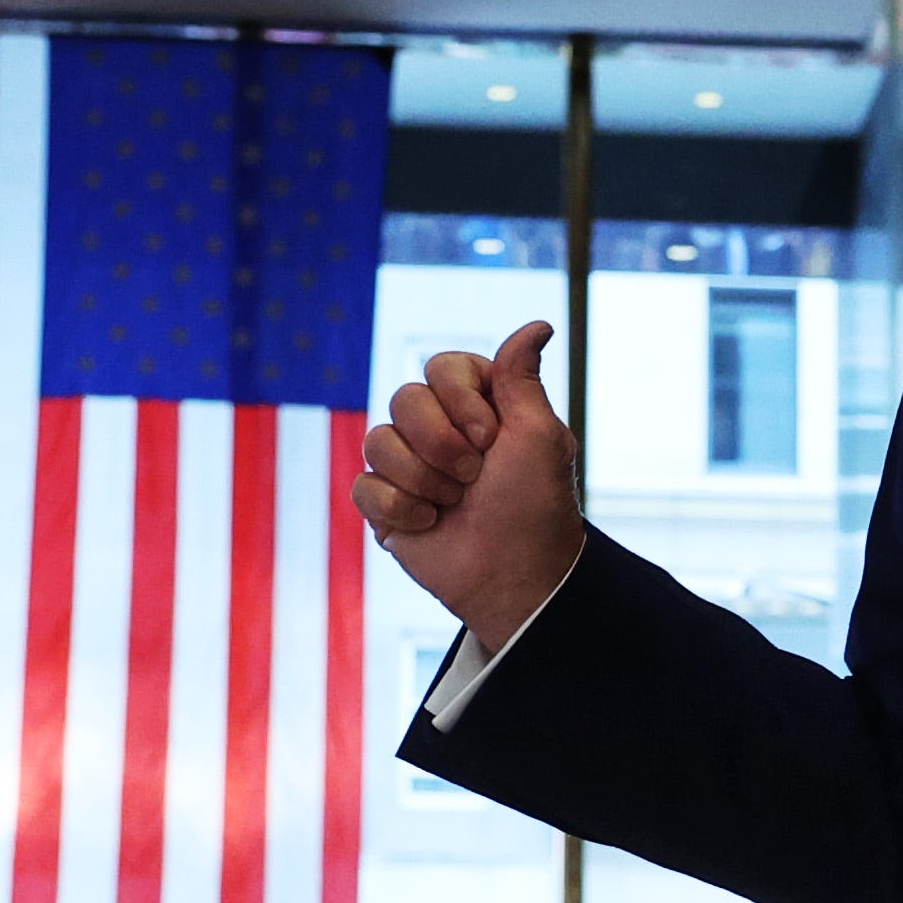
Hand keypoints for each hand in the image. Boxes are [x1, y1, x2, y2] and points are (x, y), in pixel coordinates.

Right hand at [356, 321, 585, 653]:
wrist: (514, 577)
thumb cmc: (535, 506)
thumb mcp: (540, 436)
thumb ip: (522, 378)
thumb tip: (539, 324)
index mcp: (476, 403)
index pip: (442, 366)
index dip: (461, 402)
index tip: (491, 441)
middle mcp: (437, 426)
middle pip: (404, 398)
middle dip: (440, 443)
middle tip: (473, 477)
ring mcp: (407, 465)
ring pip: (377, 440)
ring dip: (422, 479)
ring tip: (453, 504)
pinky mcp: (383, 503)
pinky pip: (363, 485)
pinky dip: (399, 509)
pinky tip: (429, 525)